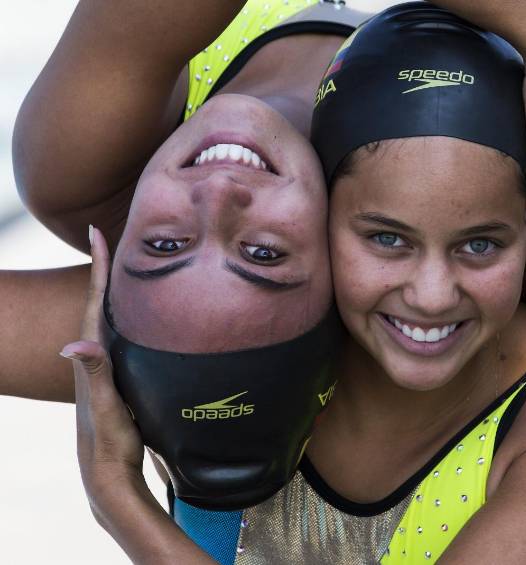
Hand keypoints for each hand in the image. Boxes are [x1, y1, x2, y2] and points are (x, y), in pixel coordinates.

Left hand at [60, 226, 143, 505]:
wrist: (108, 472)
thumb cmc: (109, 440)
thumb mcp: (103, 406)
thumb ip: (93, 374)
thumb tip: (73, 344)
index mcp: (94, 353)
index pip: (96, 300)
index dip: (99, 265)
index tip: (97, 230)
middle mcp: (97, 354)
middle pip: (102, 300)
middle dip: (105, 267)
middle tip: (111, 235)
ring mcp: (108, 365)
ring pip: (113, 316)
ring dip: (116, 288)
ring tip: (127, 265)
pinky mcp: (120, 376)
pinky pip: (125, 334)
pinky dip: (129, 315)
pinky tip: (142, 315)